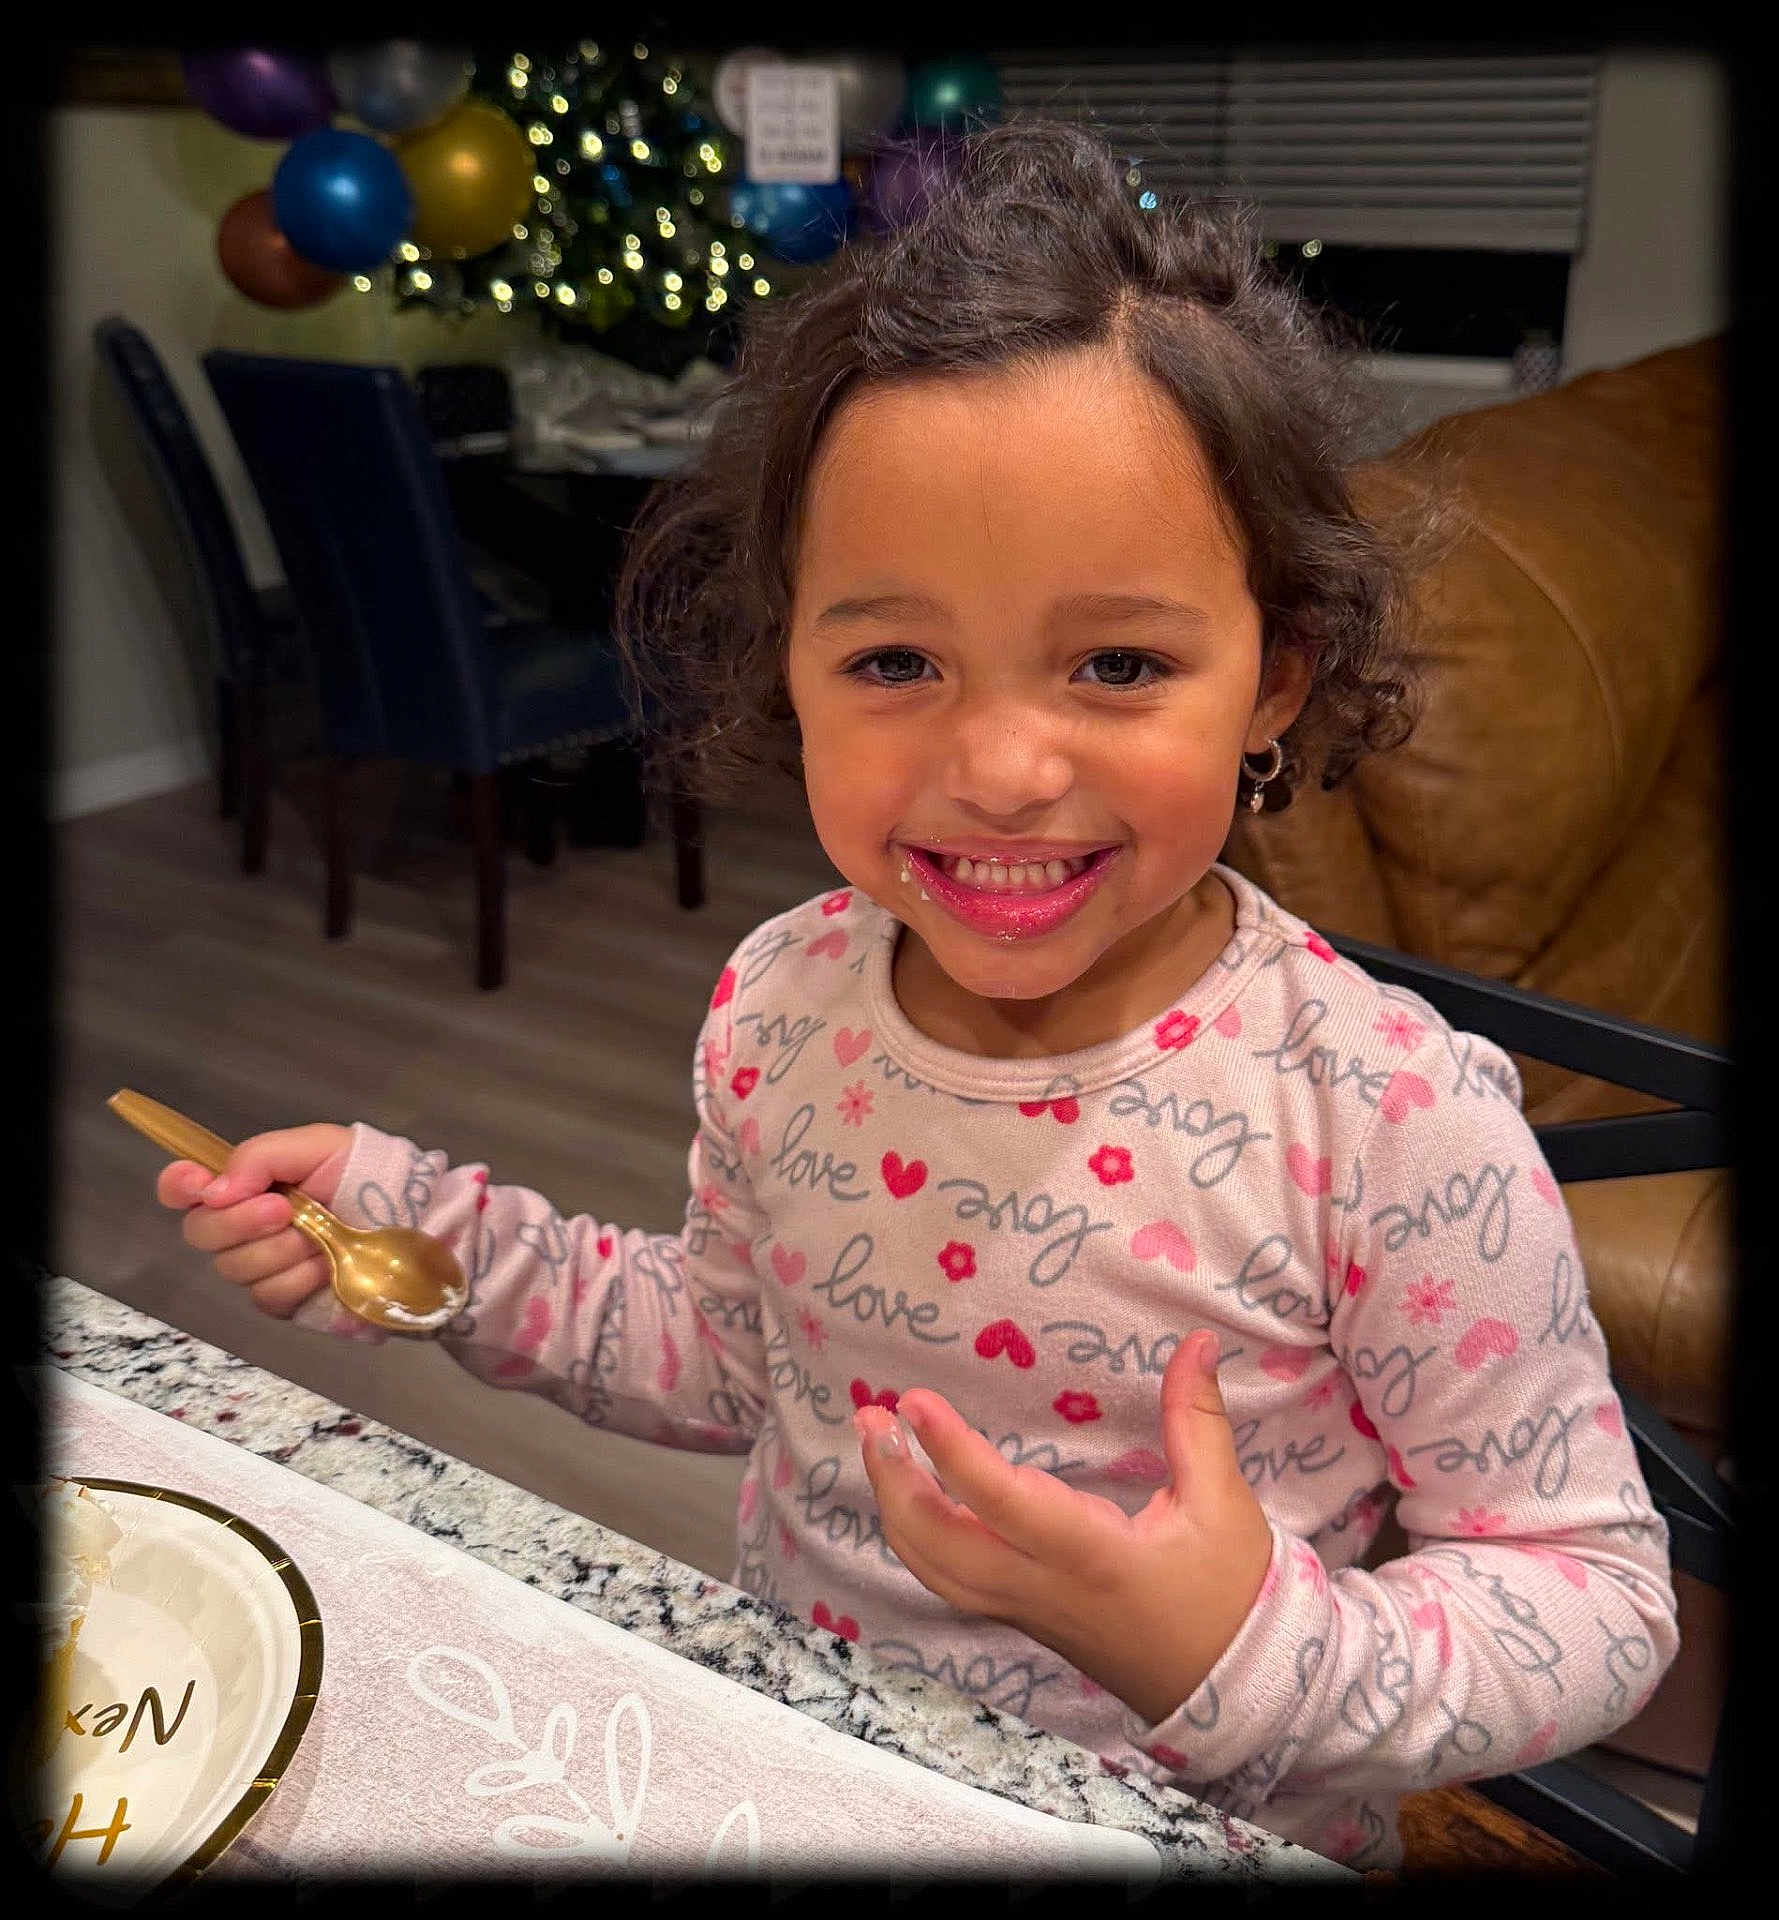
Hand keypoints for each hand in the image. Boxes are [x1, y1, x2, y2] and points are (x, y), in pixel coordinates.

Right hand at [154, 1124, 353, 1318]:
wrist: (413, 1218)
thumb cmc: (367, 1174)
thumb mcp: (318, 1146)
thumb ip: (261, 1157)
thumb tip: (213, 1190)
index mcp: (245, 1182)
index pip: (182, 1188)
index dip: (178, 1187)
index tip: (198, 1185)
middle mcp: (242, 1226)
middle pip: (200, 1233)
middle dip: (241, 1221)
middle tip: (285, 1210)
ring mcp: (261, 1265)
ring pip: (235, 1268)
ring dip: (282, 1250)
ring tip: (322, 1236)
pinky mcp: (283, 1300)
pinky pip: (268, 1297)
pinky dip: (299, 1279)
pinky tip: (327, 1265)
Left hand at [855, 1330, 1274, 1726]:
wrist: (1233, 1690)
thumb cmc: (1228, 1596)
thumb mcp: (1222, 1503)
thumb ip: (1198, 1419)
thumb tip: (1196, 1342)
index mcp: (1089, 1555)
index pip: (1002, 1501)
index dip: (952, 1451)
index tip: (914, 1401)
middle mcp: (1041, 1586)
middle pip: (941, 1544)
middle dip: (895, 1481)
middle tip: (870, 1417)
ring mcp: (1025, 1609)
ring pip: (935, 1569)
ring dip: (895, 1508)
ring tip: (876, 1445)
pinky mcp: (1022, 1617)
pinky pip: (950, 1582)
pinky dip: (915, 1539)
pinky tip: (906, 1498)